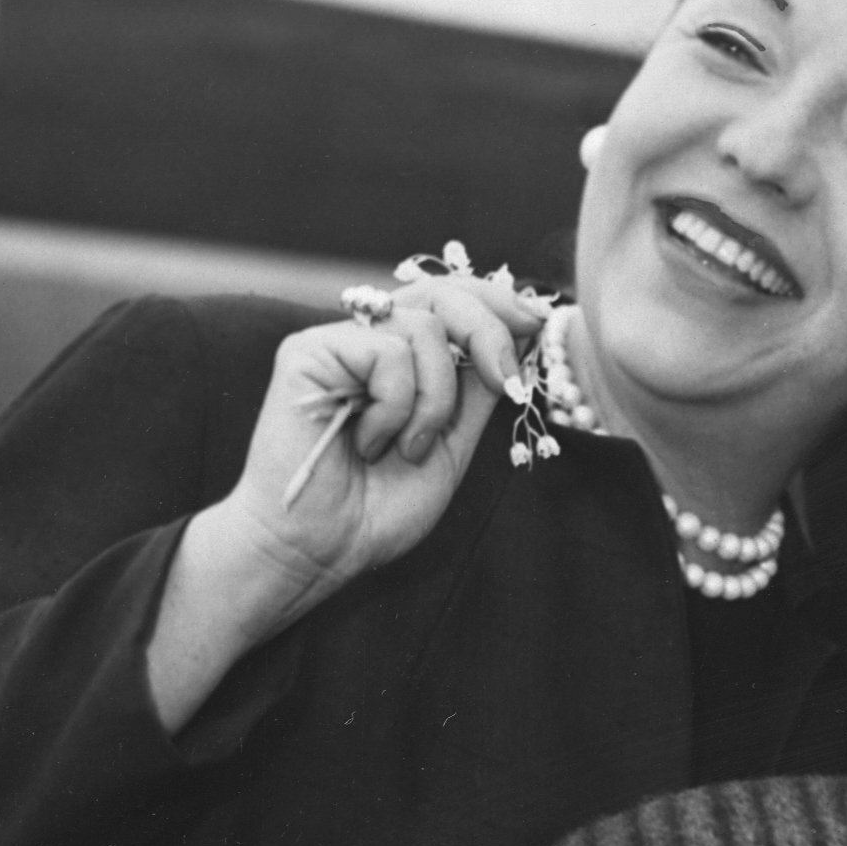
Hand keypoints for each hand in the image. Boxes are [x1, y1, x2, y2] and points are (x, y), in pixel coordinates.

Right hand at [223, 273, 532, 598]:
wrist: (319, 551)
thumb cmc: (376, 510)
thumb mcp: (451, 446)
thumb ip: (476, 390)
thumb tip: (517, 336)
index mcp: (401, 361)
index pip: (452, 301)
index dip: (497, 303)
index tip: (539, 320)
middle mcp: (368, 342)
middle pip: (442, 294)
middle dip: (488, 332)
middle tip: (505, 381)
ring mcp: (337, 344)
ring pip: (423, 328)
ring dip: (434, 401)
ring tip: (406, 448)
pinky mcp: (307, 352)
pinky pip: (387, 352)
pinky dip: (396, 406)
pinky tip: (370, 443)